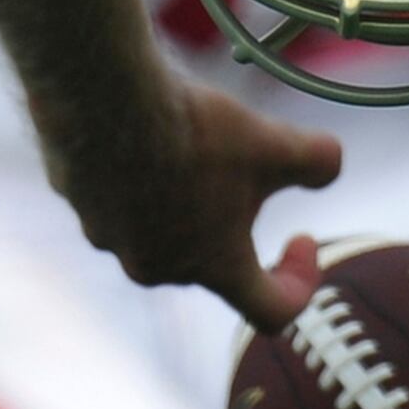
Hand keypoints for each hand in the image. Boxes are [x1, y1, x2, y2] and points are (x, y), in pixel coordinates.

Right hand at [44, 74, 341, 330]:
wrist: (103, 97)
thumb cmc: (194, 132)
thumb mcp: (276, 143)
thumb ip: (319, 163)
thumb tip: (329, 167)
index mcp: (214, 268)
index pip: (271, 312)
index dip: (299, 280)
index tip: (303, 237)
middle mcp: (159, 268)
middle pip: (211, 259)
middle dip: (233, 217)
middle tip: (242, 160)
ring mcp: (111, 238)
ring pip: (159, 224)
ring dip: (183, 191)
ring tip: (188, 135)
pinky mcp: (79, 202)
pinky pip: (118, 195)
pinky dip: (138, 170)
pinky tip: (141, 124)